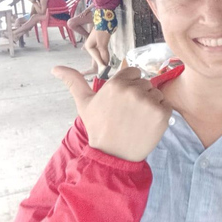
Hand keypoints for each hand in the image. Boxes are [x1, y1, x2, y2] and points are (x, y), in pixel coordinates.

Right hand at [52, 66, 171, 161]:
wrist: (112, 154)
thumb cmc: (98, 127)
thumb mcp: (84, 103)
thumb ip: (73, 82)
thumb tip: (54, 68)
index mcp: (116, 83)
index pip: (134, 72)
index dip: (129, 85)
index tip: (122, 101)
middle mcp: (133, 90)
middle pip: (146, 83)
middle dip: (139, 95)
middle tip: (128, 113)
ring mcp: (148, 102)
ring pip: (156, 94)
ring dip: (151, 104)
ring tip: (136, 119)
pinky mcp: (162, 113)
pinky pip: (166, 105)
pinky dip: (160, 114)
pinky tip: (147, 124)